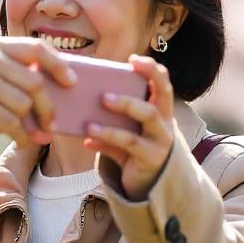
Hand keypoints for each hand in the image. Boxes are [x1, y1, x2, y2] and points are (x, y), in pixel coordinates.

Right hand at [0, 38, 76, 155]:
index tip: (71, 83)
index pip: (36, 48)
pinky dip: (19, 136)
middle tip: (52, 125)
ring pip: (24, 106)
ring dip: (29, 125)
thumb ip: (15, 74)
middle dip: (48, 109)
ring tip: (24, 133)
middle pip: (35, 83)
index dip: (59, 65)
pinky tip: (17, 140)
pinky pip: (11, 123)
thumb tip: (61, 89)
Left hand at [83, 55, 175, 200]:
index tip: (133, 60)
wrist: (152, 182)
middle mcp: (164, 123)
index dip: (152, 70)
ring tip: (89, 123)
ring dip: (114, 122)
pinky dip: (106, 140)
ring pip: (143, 122)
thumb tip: (79, 103)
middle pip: (157, 102)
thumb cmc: (136, 148)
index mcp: (160, 110)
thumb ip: (110, 116)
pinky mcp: (150, 158)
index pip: (163, 84)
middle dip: (130, 98)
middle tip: (104, 96)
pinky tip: (88, 140)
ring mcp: (160, 141)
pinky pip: (128, 146)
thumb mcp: (125, 129)